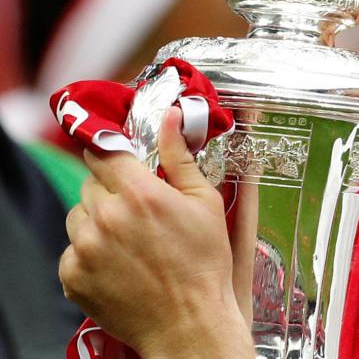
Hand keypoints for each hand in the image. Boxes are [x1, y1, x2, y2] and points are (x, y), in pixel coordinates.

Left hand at [60, 108, 252, 358]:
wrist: (188, 323)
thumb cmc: (204, 263)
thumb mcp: (204, 202)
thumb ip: (180, 155)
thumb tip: (171, 115)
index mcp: (139, 193)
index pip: (105, 151)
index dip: (113, 153)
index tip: (122, 160)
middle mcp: (105, 217)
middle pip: (92, 183)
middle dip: (112, 190)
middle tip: (139, 210)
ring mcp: (85, 248)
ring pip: (79, 216)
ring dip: (98, 220)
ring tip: (130, 240)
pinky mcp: (72, 276)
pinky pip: (72, 250)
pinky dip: (90, 253)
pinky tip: (119, 263)